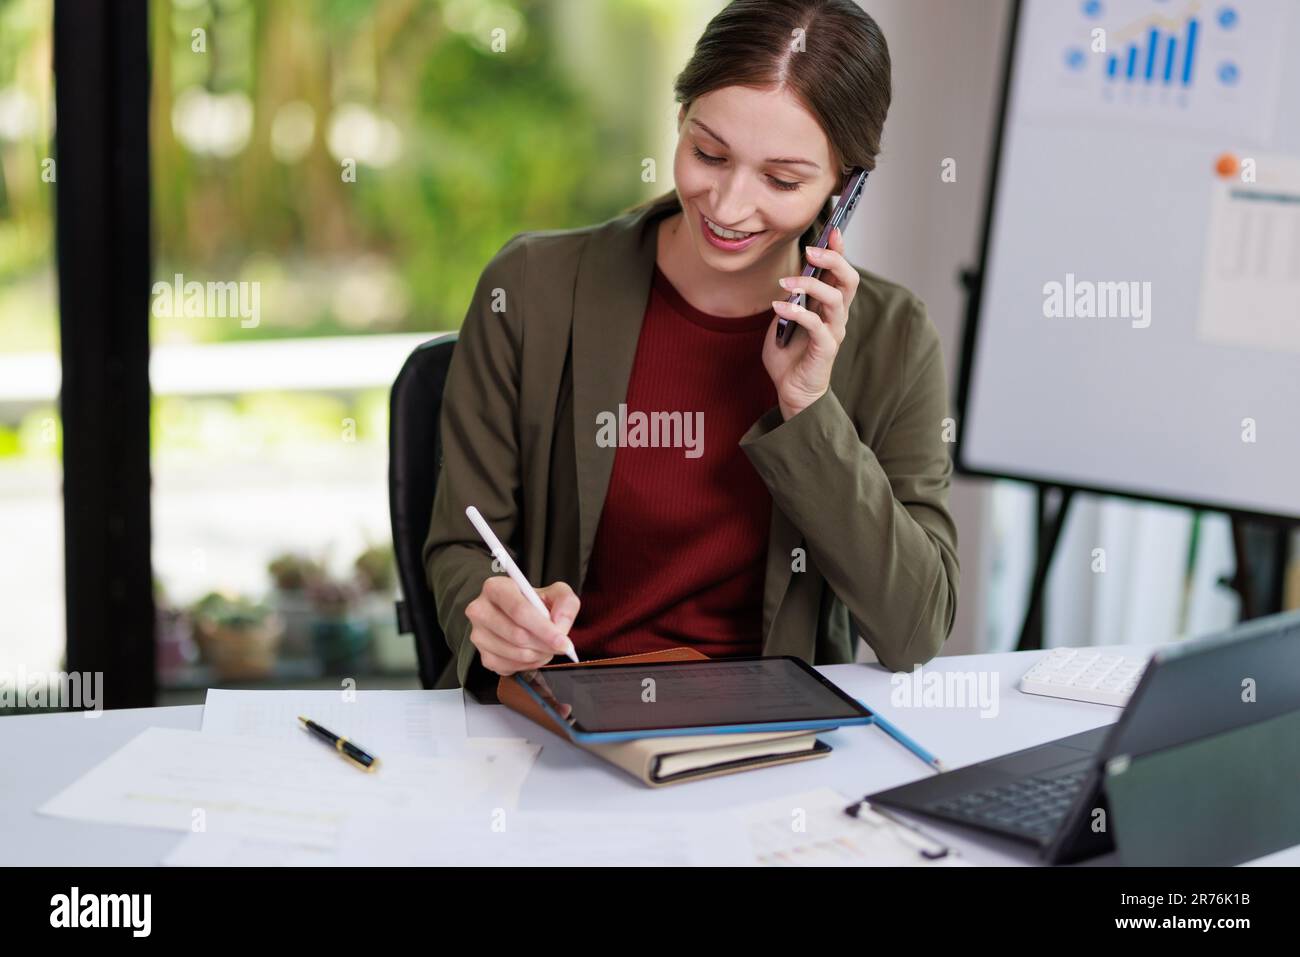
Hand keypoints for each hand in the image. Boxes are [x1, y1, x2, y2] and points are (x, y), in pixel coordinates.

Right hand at [465, 578, 580, 676]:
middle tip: (560, 646)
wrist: (519, 616)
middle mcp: (480, 610)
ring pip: (516, 653)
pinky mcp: (483, 656)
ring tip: (546, 646)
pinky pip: (510, 667)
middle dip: (545, 644)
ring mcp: (478, 635)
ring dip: (539, 654)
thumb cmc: (535, 603)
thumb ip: (565, 603)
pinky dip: (529, 664)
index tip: (563, 642)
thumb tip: (559, 625)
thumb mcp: (556, 593)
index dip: (544, 629)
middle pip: (517, 635)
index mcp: (495, 588)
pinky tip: (534, 653)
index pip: (519, 611)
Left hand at [762, 225, 859, 419]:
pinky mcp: (827, 348)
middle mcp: (837, 316)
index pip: (841, 272)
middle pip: (848, 280)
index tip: (833, 230)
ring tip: (786, 282)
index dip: (839, 250)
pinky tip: (779, 306)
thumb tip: (786, 281)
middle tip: (811, 251)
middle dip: (834, 260)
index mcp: (829, 306)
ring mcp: (834, 331)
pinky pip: (817, 325)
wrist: (792, 392)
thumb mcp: (782, 321)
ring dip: (811, 284)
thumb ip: (787, 301)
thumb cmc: (790, 357)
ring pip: (836, 299)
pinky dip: (798, 311)